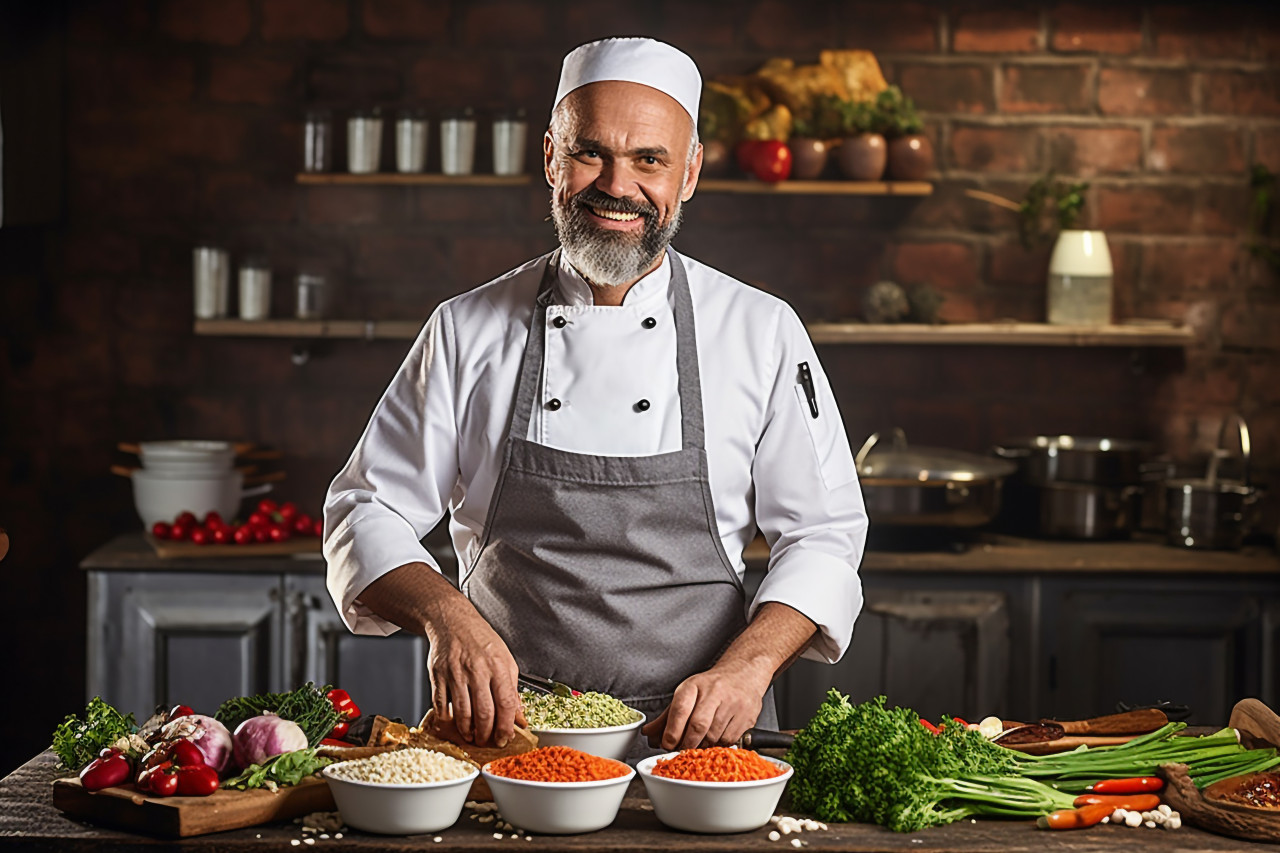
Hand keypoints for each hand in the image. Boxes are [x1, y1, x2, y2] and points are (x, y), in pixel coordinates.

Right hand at [425, 608, 524, 747]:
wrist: (453, 622)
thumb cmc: (481, 641)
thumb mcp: (505, 659)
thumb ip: (512, 689)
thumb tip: (519, 717)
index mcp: (498, 666)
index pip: (505, 703)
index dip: (506, 726)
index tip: (505, 738)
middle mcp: (477, 670)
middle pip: (484, 712)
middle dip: (487, 734)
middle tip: (487, 741)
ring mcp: (455, 674)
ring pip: (462, 712)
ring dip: (468, 731)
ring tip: (472, 736)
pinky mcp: (438, 676)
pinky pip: (442, 705)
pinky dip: (448, 719)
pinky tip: (455, 723)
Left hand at [642, 662, 770, 749]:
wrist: (744, 674)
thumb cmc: (711, 686)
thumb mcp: (687, 694)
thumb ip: (667, 717)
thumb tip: (649, 735)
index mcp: (695, 685)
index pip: (680, 709)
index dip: (672, 731)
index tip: (666, 744)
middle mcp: (715, 692)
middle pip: (698, 726)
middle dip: (687, 744)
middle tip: (682, 750)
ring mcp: (733, 704)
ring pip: (714, 736)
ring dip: (703, 747)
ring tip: (699, 743)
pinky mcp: (747, 716)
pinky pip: (729, 740)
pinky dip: (719, 746)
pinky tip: (715, 739)